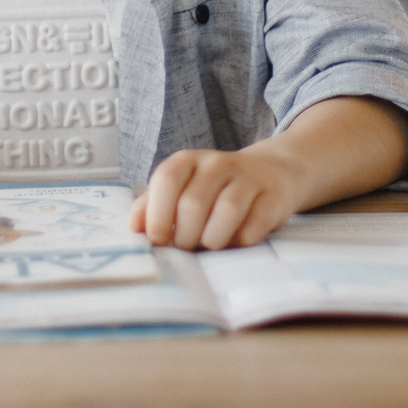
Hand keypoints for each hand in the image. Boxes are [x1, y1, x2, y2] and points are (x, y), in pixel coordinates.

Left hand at [129, 146, 301, 250]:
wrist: (271, 172)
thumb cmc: (214, 189)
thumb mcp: (181, 189)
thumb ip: (152, 205)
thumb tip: (133, 227)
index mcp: (188, 161)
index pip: (166, 180)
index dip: (157, 214)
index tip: (157, 240)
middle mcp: (217, 163)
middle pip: (193, 204)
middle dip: (185, 237)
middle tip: (187, 247)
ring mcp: (248, 178)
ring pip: (226, 213)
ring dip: (213, 240)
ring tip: (211, 244)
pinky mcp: (273, 197)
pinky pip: (254, 226)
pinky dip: (242, 241)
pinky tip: (238, 239)